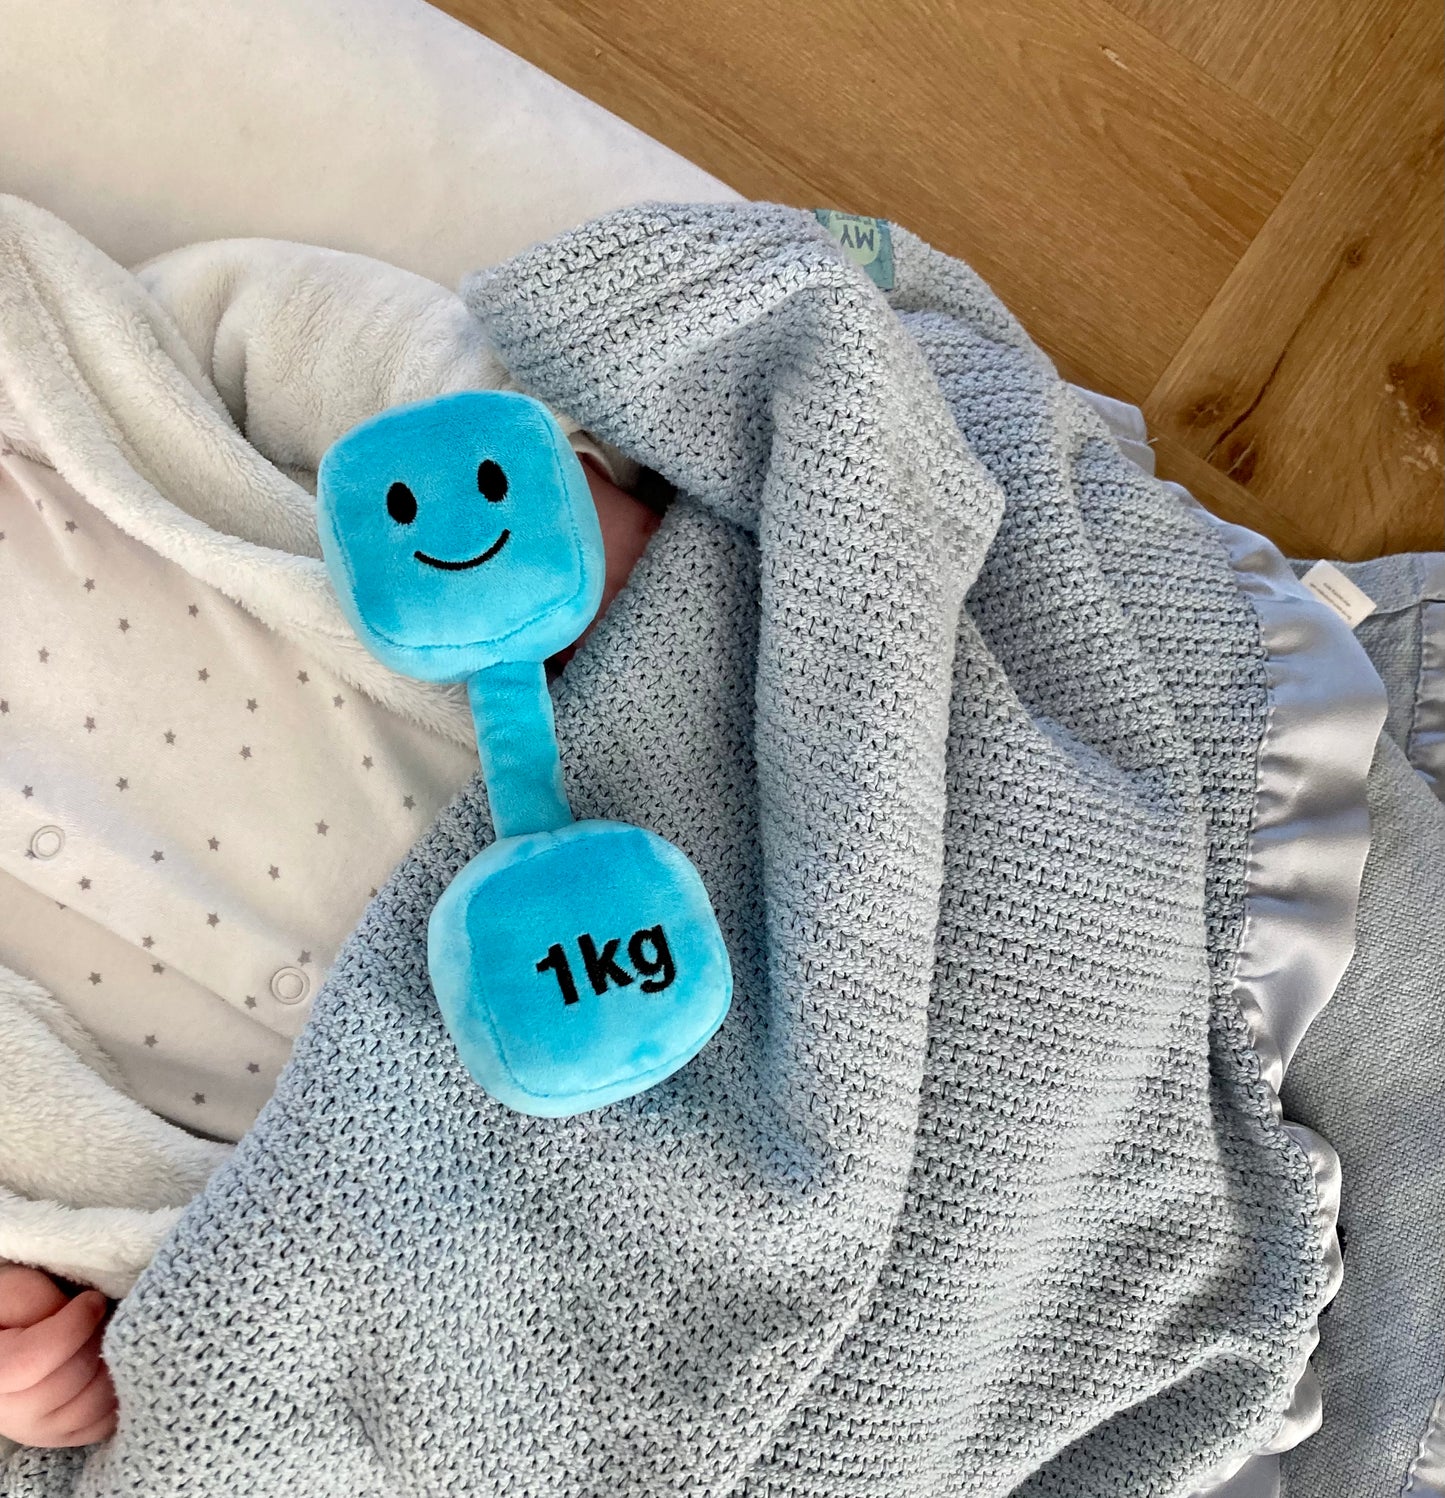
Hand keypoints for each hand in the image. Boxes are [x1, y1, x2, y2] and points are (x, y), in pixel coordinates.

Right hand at [0, 1265, 116, 1446]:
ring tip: (108, 1338)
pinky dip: (118, 1394)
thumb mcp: (14, 1291)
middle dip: (95, 1342)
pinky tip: (116, 1363)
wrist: (12, 1336)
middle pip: (65, 1384)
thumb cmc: (13, 1309)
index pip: (31, 1362)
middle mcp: (6, 1414)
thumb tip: (83, 1316)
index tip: (93, 1301)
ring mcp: (34, 1431)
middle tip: (104, 1316)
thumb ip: (36, 1303)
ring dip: (110, 1366)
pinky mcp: (61, 1437)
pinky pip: (102, 1425)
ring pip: (89, 1407)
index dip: (73, 1327)